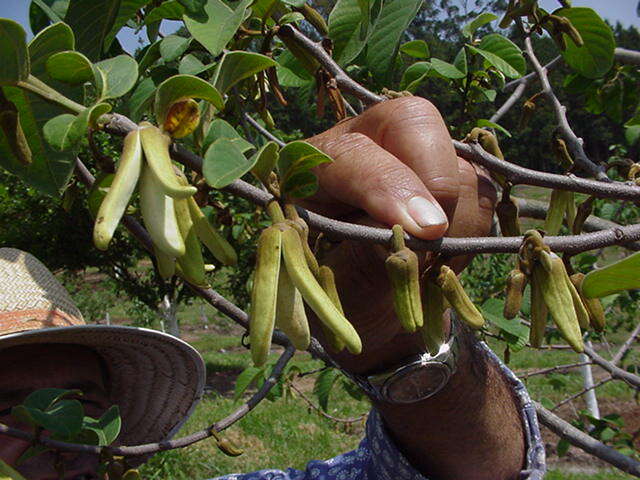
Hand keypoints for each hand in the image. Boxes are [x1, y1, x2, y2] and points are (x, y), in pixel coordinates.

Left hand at [303, 98, 524, 479]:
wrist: (384, 328)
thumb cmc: (346, 313)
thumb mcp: (339, 299)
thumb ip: (370, 259)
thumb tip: (409, 229)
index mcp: (305, 175)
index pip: (346, 152)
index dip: (387, 182)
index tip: (425, 231)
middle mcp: (354, 148)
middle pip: (410, 118)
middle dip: (437, 183)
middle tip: (439, 240)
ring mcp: (404, 157)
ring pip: (456, 154)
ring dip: (461, 214)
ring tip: (436, 260)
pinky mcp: (443, 174)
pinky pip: (481, 181)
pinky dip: (477, 221)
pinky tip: (450, 251)